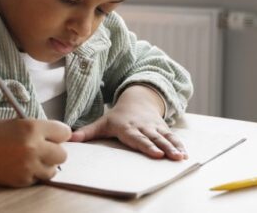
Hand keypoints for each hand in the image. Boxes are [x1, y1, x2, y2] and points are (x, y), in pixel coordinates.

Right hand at [0, 119, 70, 186]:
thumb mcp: (18, 123)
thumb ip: (40, 129)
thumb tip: (61, 137)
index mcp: (32, 127)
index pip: (64, 132)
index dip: (59, 135)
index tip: (55, 137)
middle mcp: (33, 146)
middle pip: (62, 154)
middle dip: (55, 152)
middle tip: (43, 150)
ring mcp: (29, 165)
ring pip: (53, 170)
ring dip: (46, 165)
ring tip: (32, 159)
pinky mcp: (23, 179)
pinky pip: (38, 178)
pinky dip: (33, 174)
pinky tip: (21, 166)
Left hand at [69, 85, 186, 160]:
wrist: (137, 100)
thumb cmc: (118, 116)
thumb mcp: (102, 122)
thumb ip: (88, 132)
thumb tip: (70, 139)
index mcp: (128, 127)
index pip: (137, 138)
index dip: (146, 146)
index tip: (154, 154)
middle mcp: (143, 127)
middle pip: (153, 139)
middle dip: (163, 148)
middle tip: (171, 157)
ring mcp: (154, 127)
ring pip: (165, 137)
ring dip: (174, 147)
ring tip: (181, 157)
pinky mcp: (163, 128)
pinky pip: (172, 136)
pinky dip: (179, 144)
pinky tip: (185, 154)